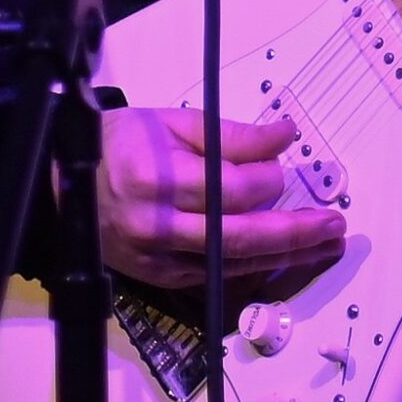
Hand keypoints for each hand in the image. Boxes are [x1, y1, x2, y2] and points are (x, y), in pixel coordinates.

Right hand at [97, 108, 346, 292]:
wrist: (68, 185)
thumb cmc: (123, 143)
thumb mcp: (174, 122)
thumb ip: (232, 134)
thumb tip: (285, 136)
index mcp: (159, 180)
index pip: (231, 189)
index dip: (268, 177)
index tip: (288, 159)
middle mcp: (159, 227)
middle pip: (240, 237)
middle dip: (294, 233)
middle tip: (334, 224)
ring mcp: (159, 261)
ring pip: (234, 264)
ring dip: (286, 256)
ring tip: (325, 243)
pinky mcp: (161, 280)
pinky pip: (217, 276)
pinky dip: (254, 268)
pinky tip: (284, 258)